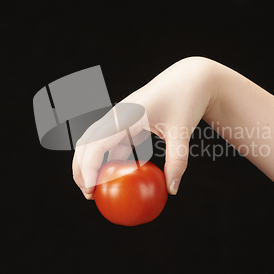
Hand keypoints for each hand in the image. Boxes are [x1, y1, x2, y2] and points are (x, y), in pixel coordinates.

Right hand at [72, 57, 216, 198]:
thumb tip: (172, 191)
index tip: (91, 191)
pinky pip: (112, 142)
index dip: (88, 168)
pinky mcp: (127, 120)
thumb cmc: (187, 100)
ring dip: (93, 164)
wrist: (192, 78)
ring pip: (96, 142)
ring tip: (98, 189)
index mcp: (125, 115)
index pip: (96, 144)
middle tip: (89, 195)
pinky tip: (118, 177)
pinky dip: (110, 159)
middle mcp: (117, 115)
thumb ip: (177, 161)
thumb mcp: (182, 132)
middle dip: (81, 169)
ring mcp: (120, 117)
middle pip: (86, 142)